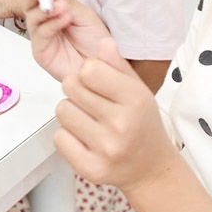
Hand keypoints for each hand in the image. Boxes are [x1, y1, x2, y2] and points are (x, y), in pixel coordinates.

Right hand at [23, 0, 109, 81]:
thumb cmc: (96, 42)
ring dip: (46, 8)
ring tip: (62, 6)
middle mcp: (45, 24)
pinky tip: (64, 17)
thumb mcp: (83, 15)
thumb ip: (66, 1)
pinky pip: (41, 36)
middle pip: (29, 5)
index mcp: (53, 11)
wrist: (105, 65)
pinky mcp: (42, 53)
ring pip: (32, 19)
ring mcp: (42, 39)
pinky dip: (51, 24)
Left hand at [56, 38, 177, 194]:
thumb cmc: (142, 124)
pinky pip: (59, 138)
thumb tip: (103, 42)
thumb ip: (118, 65)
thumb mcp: (137, 90)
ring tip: (90, 120)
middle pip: (70, 87)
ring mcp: (106, 149)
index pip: (89, 69)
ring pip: (62, 111)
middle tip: (93, 103)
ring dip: (71, 112)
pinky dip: (68, 136)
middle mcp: (121, 124)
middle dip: (77, 90)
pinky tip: (85, 139)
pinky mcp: (91, 169)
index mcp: (135, 99)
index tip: (98, 82)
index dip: (88, 72)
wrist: (152, 168)